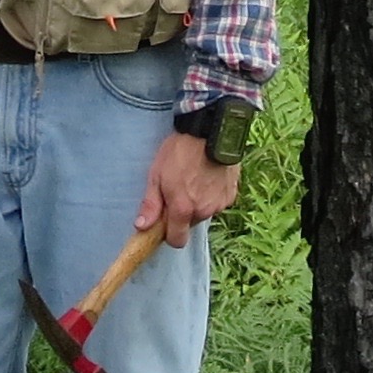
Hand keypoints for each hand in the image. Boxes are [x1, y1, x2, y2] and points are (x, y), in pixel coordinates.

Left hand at [135, 129, 240, 248]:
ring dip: (198, 203)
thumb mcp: (156, 174)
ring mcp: (219, 204)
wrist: (209, 131)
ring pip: (204, 212)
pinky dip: (211, 195)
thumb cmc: (179, 151)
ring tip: (193, 178)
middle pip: (189, 224)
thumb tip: (141, 226)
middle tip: (177, 190)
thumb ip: (151, 204)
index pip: (177, 240)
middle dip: (183, 213)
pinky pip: (217, 202)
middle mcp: (203, 211)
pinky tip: (207, 176)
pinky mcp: (231, 194)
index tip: (165, 221)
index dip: (169, 234)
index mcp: (183, 209)